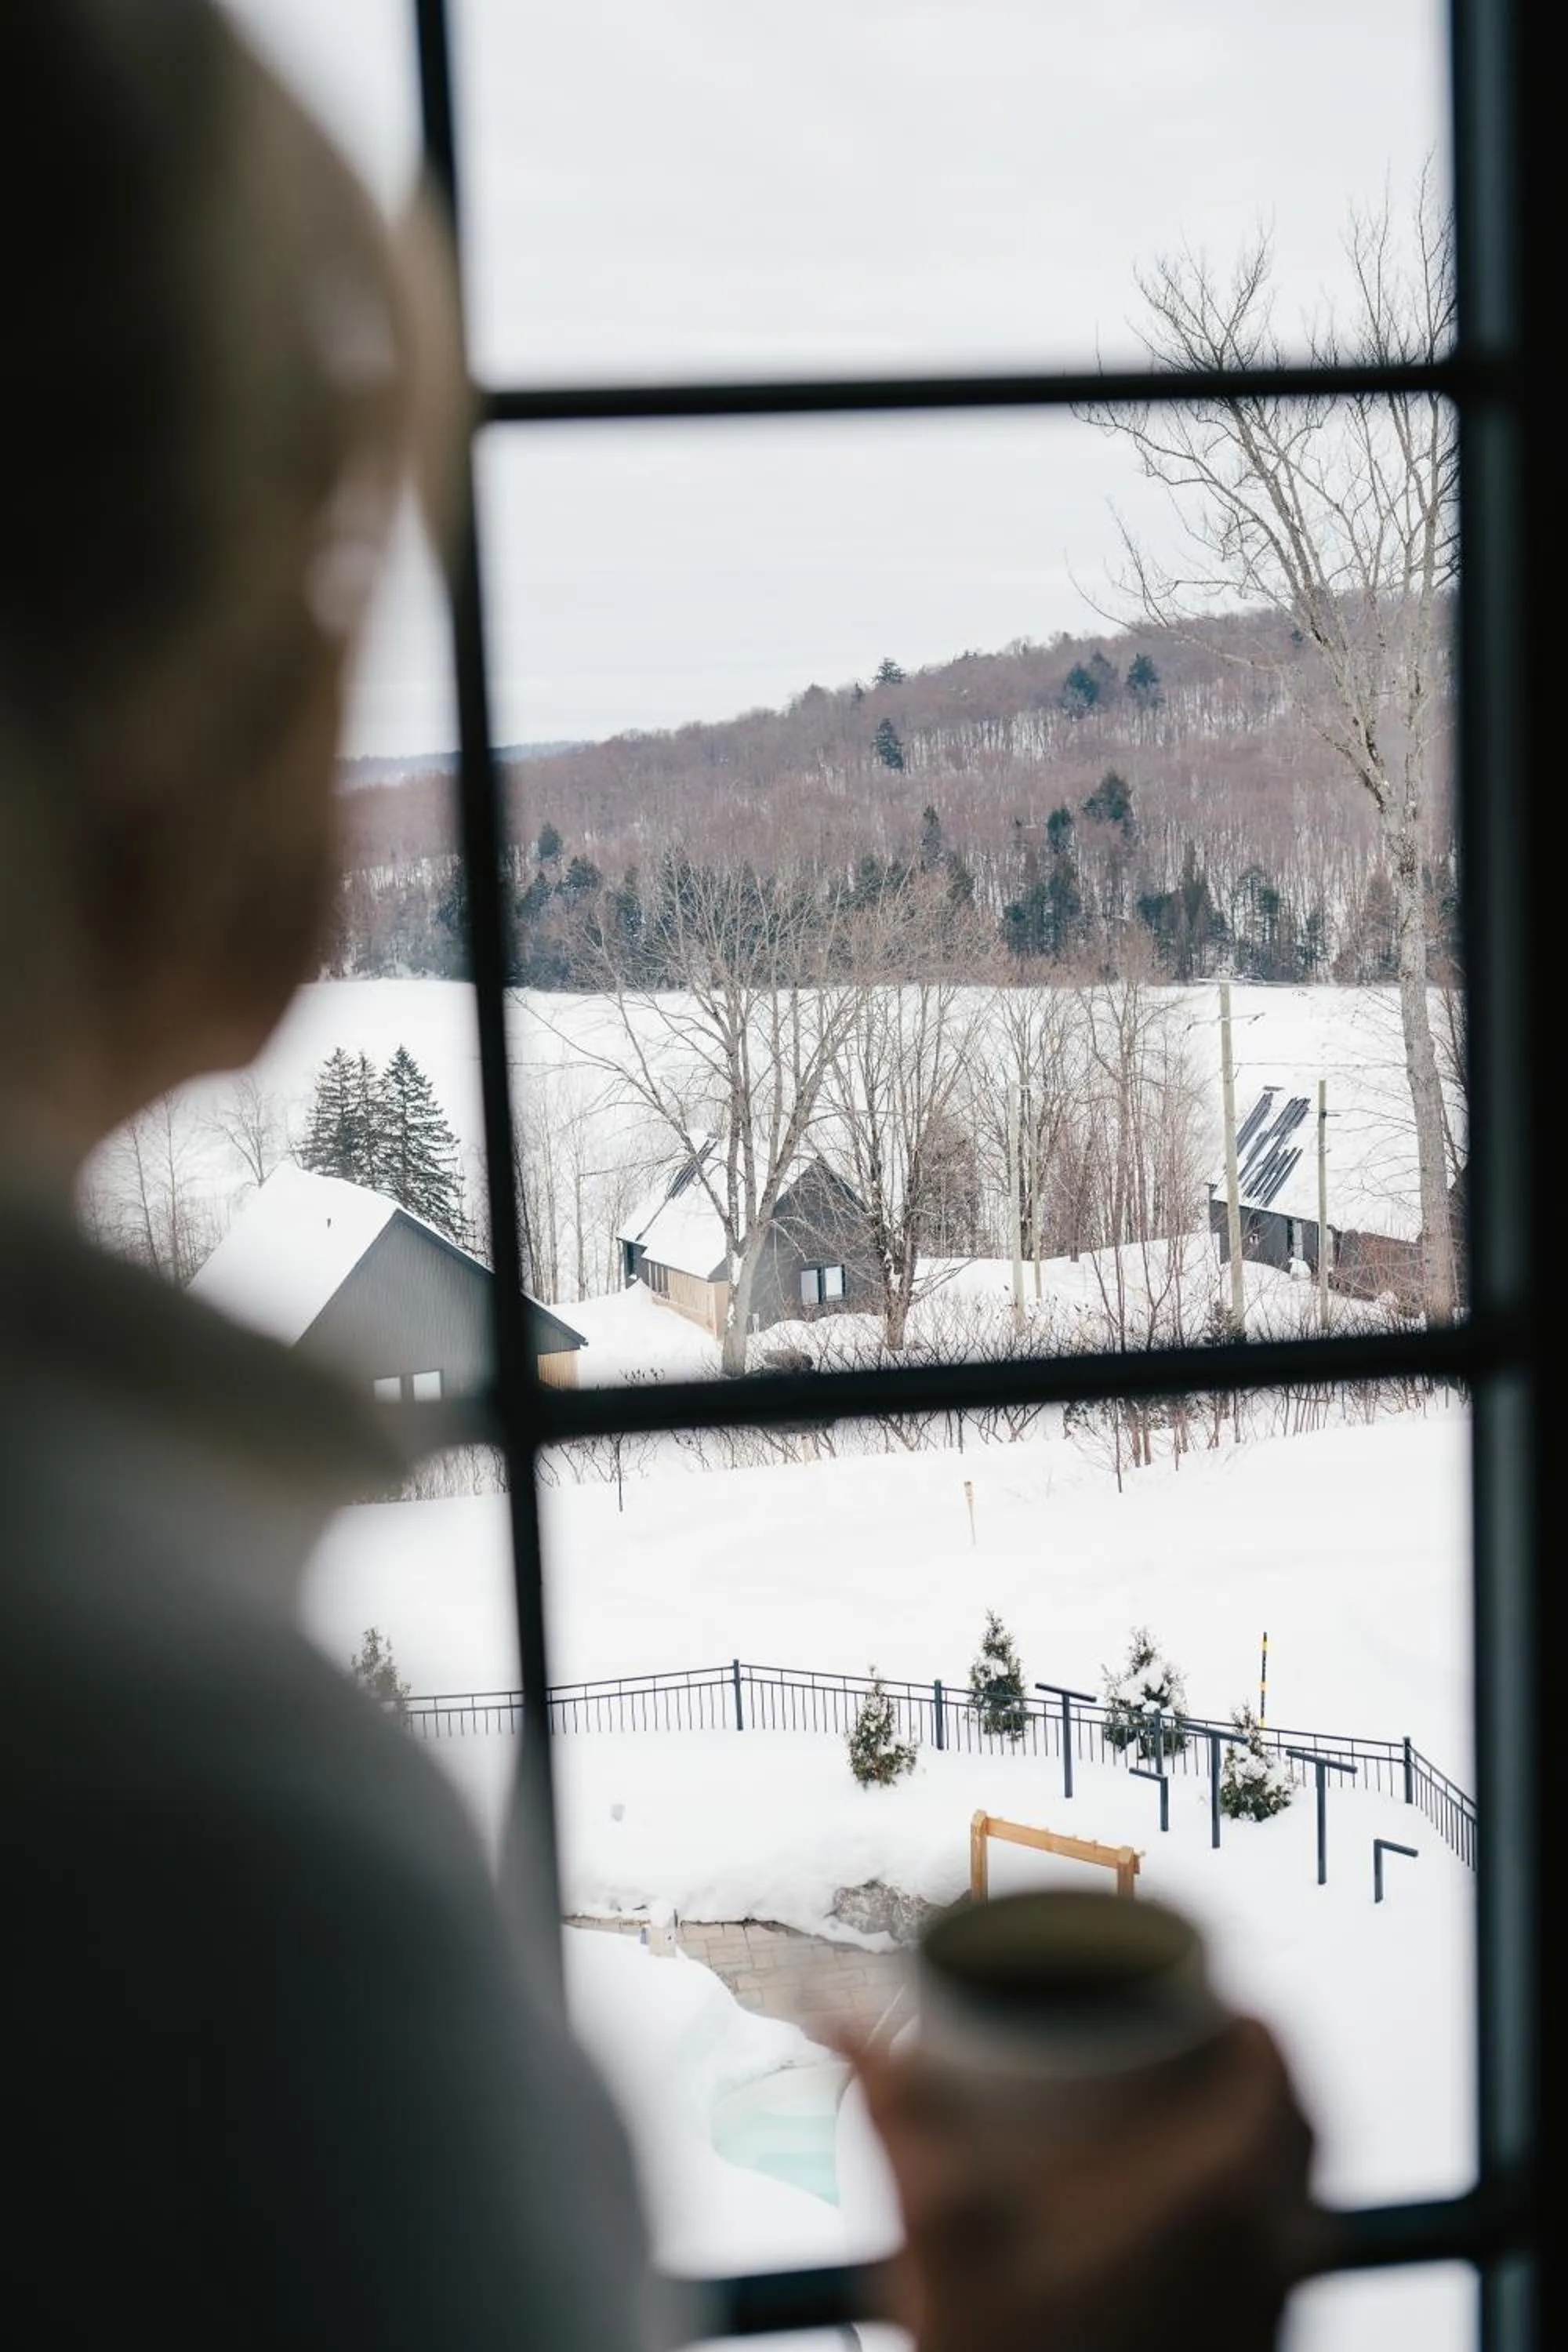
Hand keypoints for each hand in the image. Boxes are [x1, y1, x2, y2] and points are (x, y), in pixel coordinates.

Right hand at [849, 2016, 1322, 2351]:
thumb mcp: (947, 2242)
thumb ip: (897, 2118)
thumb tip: (837, 2018)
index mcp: (1219, 2196)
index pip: (1274, 2063)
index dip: (1246, 2006)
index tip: (1207, 1971)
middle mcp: (1272, 2245)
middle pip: (1297, 2118)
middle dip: (1250, 2058)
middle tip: (1192, 2021)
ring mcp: (1279, 2304)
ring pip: (1299, 2185)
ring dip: (1260, 2129)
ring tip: (1192, 2099)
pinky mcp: (1268, 2345)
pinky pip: (1289, 2242)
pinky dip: (1262, 2197)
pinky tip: (1197, 2198)